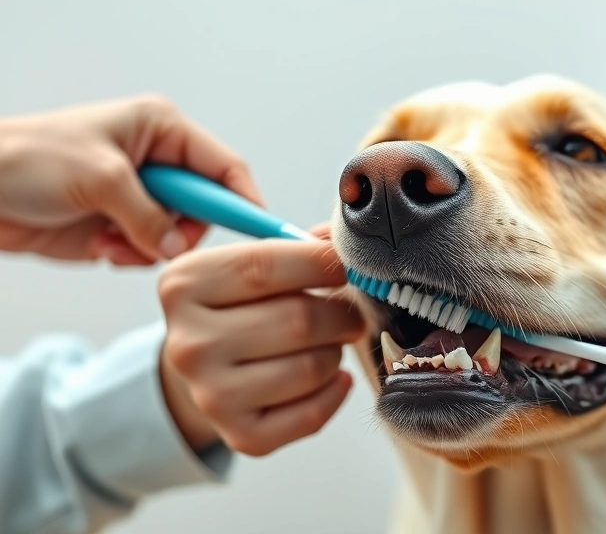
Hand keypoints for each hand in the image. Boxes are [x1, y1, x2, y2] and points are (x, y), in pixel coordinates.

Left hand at [0, 95, 261, 263]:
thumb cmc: (25, 158)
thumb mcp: (100, 178)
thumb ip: (149, 214)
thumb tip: (178, 247)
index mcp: (160, 129)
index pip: (225, 167)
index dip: (245, 200)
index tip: (262, 232)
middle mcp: (156, 161)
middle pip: (206, 208)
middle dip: (185, 231)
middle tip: (163, 244)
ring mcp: (138, 196)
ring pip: (178, 236)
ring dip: (152, 249)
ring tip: (114, 243)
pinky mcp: (119, 225)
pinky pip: (149, 252)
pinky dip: (131, 257)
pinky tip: (101, 248)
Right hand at [158, 233, 365, 455]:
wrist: (208, 369)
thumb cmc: (243, 306)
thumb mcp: (253, 263)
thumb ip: (299, 247)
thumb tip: (346, 241)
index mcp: (184, 285)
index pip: (264, 266)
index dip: (321, 262)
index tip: (350, 262)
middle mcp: (188, 343)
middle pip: (298, 320)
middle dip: (341, 313)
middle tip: (351, 312)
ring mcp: (210, 395)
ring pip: (312, 367)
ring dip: (337, 352)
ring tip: (329, 343)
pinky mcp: (239, 435)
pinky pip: (313, 413)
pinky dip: (336, 392)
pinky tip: (332, 377)